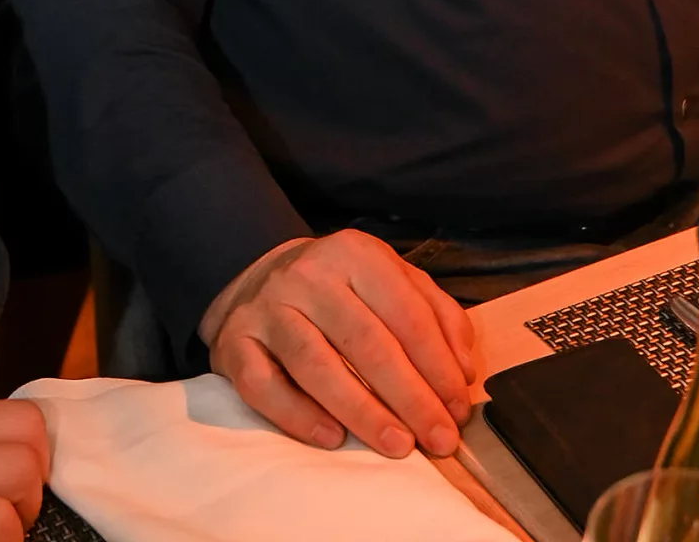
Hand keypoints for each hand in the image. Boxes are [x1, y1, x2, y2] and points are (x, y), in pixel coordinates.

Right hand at [204, 228, 475, 459]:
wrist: (256, 277)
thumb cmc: (339, 288)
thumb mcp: (390, 279)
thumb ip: (435, 313)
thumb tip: (465, 369)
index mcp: (354, 253)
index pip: (405, 312)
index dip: (438, 365)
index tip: (458, 409)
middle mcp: (308, 275)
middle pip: (366, 342)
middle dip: (411, 397)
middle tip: (440, 440)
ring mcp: (267, 308)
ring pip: (316, 365)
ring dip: (363, 412)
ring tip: (399, 446)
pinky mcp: (234, 343)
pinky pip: (263, 386)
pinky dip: (298, 416)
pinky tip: (332, 438)